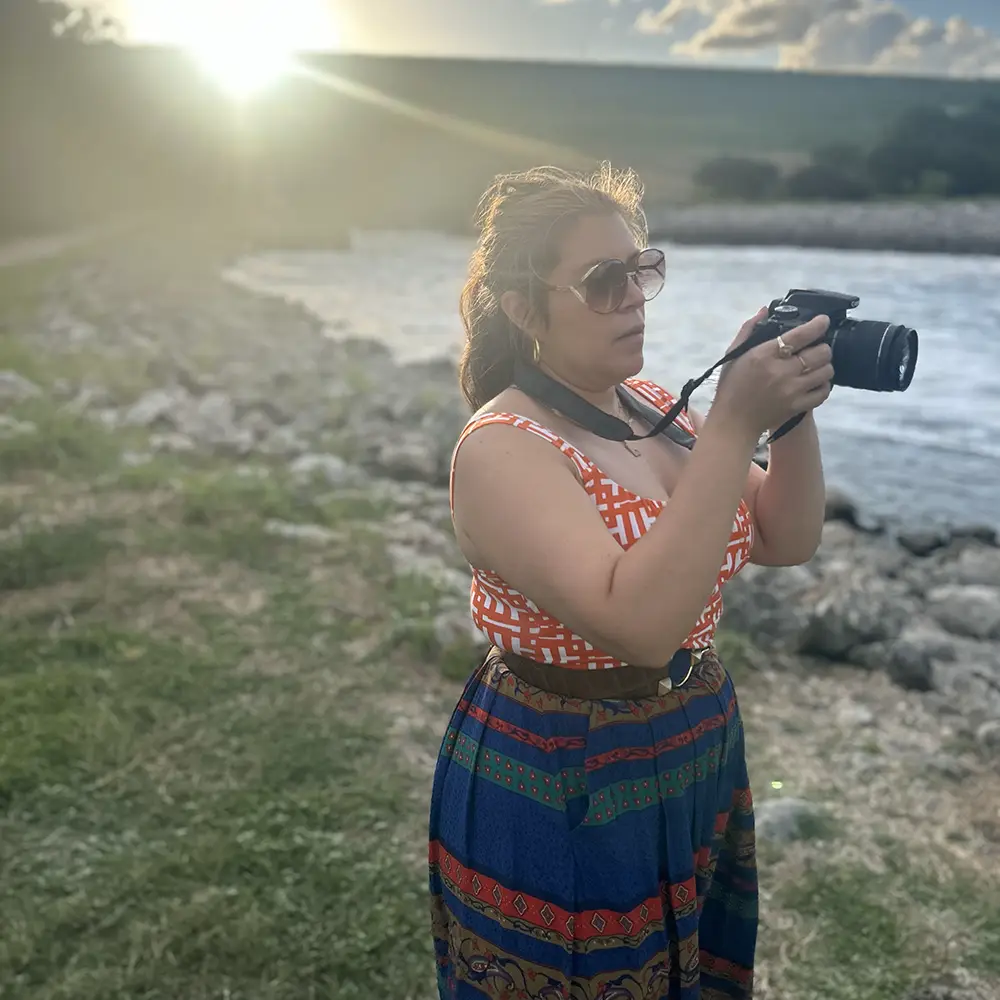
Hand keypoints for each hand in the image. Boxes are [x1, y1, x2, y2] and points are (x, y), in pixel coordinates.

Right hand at [713, 307, 833, 436]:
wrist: (733, 422)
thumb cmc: (731, 386)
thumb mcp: (732, 355)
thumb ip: (748, 330)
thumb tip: (765, 310)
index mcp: (764, 355)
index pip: (801, 335)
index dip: (818, 325)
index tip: (823, 321)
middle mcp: (781, 371)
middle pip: (820, 352)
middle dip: (822, 347)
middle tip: (816, 348)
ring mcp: (791, 391)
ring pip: (826, 371)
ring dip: (824, 365)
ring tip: (816, 365)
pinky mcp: (797, 407)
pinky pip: (823, 392)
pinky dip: (824, 385)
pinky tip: (815, 382)